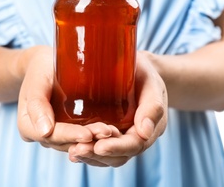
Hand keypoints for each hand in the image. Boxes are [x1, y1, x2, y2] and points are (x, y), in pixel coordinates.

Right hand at [17, 46, 114, 151]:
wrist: (46, 64)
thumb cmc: (41, 68)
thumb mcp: (37, 80)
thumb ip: (37, 104)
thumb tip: (44, 131)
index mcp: (27, 125)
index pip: (50, 136)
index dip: (70, 136)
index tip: (88, 135)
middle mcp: (41, 135)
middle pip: (65, 142)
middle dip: (87, 140)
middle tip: (108, 132)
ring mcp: (55, 134)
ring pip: (75, 143)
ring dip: (94, 140)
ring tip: (113, 132)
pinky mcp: (69, 129)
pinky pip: (81, 137)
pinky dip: (95, 135)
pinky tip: (112, 131)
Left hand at [67, 51, 167, 166]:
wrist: (134, 67)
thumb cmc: (144, 73)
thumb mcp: (152, 85)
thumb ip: (152, 106)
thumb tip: (145, 131)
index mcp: (148, 128)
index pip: (134, 145)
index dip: (117, 148)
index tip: (99, 146)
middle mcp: (133, 137)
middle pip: (117, 156)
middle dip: (97, 155)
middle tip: (77, 150)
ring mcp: (118, 136)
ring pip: (105, 156)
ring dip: (88, 156)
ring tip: (72, 152)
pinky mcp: (104, 133)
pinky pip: (96, 147)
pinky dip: (85, 151)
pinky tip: (71, 150)